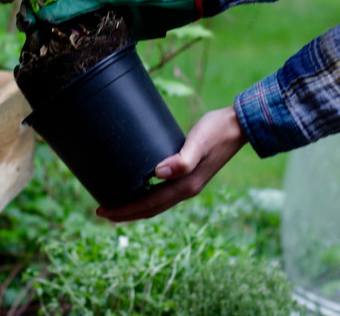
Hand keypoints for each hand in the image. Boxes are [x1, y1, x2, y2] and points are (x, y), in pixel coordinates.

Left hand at [96, 106, 247, 221]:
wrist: (239, 126)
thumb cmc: (216, 130)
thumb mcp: (198, 142)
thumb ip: (183, 160)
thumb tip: (159, 173)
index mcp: (186, 186)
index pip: (149, 205)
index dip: (126, 210)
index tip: (103, 211)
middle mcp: (186, 190)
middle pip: (151, 209)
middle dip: (126, 212)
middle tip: (100, 211)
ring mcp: (189, 184)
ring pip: (157, 203)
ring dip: (136, 206)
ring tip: (115, 202)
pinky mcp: (189, 175)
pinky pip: (163, 193)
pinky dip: (147, 196)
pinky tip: (138, 186)